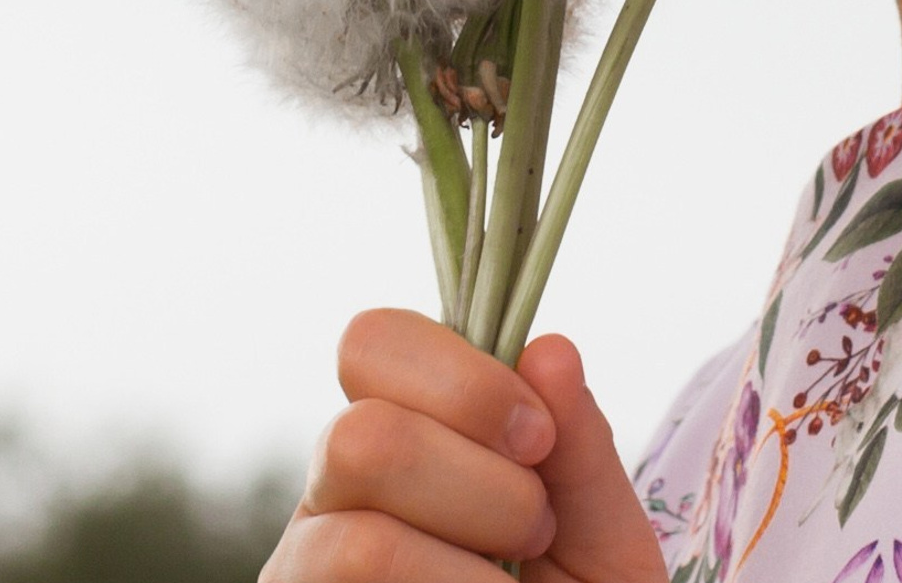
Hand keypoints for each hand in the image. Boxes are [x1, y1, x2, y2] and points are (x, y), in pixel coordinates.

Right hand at [262, 309, 668, 582]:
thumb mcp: (600, 535)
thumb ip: (580, 448)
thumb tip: (547, 347)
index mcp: (403, 435)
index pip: (372, 342)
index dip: (461, 378)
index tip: (538, 438)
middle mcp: (333, 497)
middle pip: (358, 433)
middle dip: (474, 477)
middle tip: (532, 527)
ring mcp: (302, 570)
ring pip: (357, 530)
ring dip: (466, 547)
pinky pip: (350, 576)